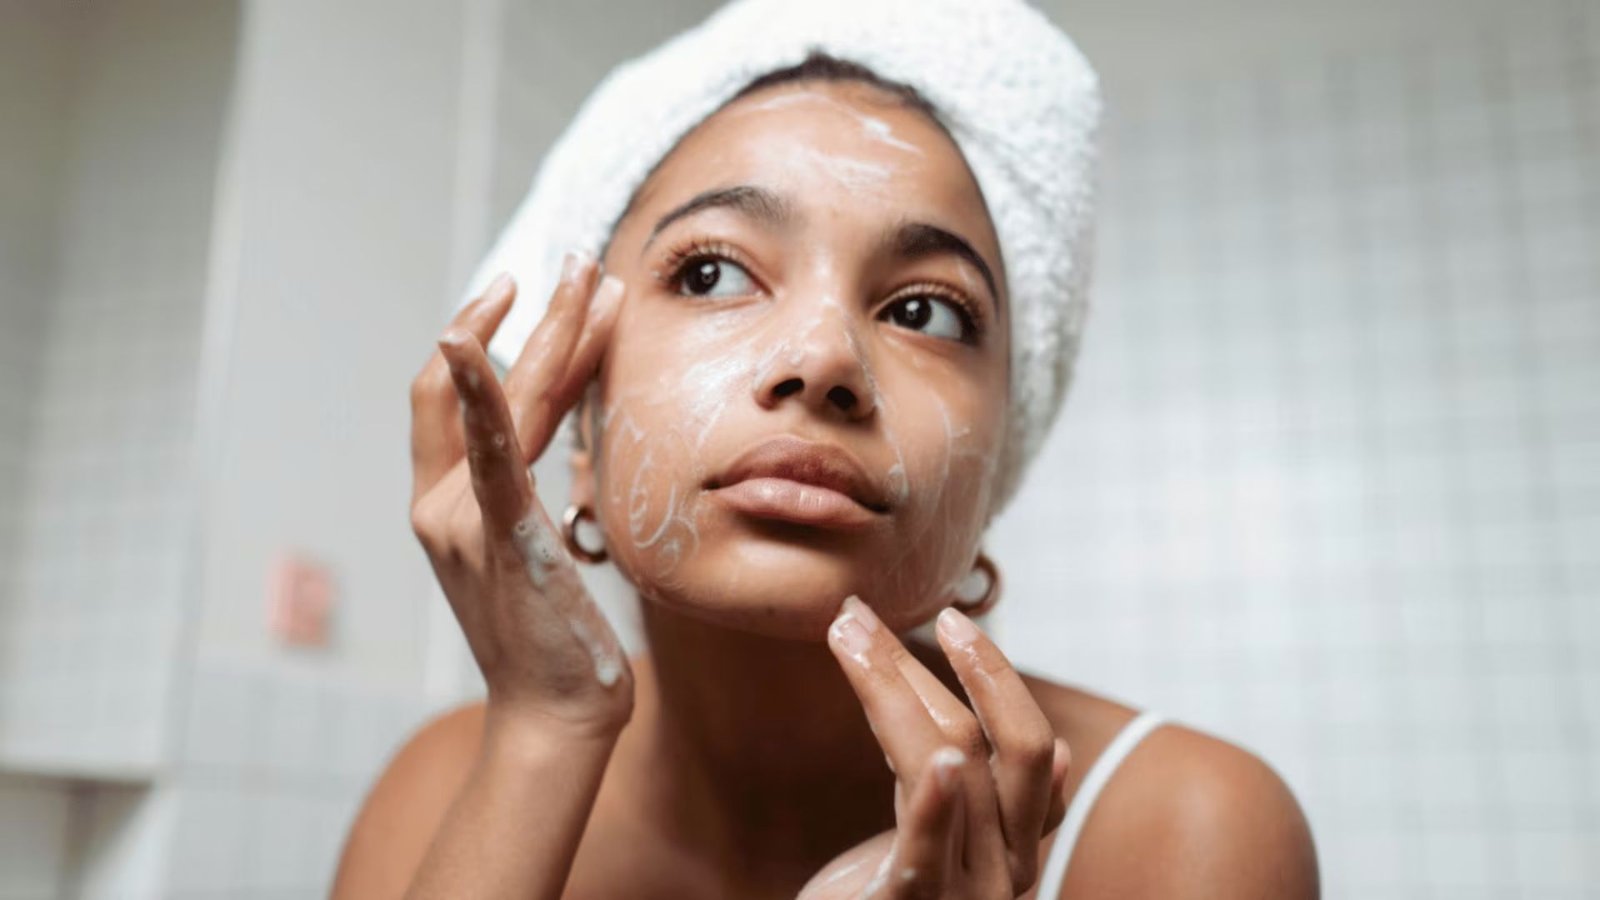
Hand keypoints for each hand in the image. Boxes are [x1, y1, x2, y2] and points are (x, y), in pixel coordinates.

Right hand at [408, 252, 632, 738]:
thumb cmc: (556, 640)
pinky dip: (475, 392)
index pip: (459, 401)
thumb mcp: (538, 553)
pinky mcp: (496, 534)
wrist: (552, 713)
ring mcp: (461, 518)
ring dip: (547, 331)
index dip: (490, 340)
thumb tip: (570, 447)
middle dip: (534, 316)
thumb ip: (534, 497)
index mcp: (449, 506)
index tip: (535, 294)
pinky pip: (486, 452)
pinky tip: (469, 340)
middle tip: (578, 262)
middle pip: (483, 384)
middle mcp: (442, 503)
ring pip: (503, 402)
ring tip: (587, 276)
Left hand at [800, 597, 1071, 898]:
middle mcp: (1008, 874)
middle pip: (995, 745)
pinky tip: (939, 766)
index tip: (949, 618)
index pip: (1028, 745)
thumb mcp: (938, 848)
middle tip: (861, 612)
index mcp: (1019, 850)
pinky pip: (928, 858)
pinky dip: (937, 807)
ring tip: (847, 634)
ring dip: (894, 688)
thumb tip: (1062, 751)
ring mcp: (966, 899)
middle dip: (932, 668)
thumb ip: (981, 803)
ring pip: (955, 770)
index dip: (995, 676)